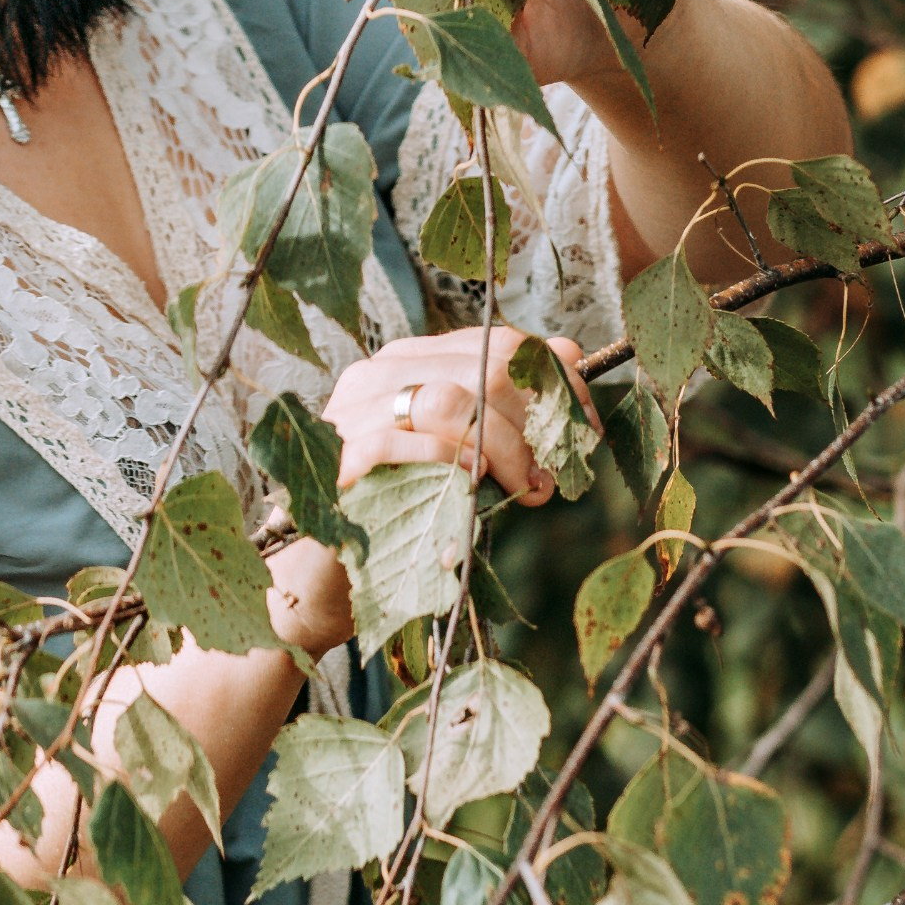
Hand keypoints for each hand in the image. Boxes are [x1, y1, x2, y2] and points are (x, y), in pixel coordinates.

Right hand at [325, 328, 595, 508]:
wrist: (322, 562)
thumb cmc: (400, 507)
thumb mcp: (463, 453)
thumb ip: (504, 412)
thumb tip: (570, 356)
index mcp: (407, 363)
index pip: (496, 342)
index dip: (552, 382)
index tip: (583, 427)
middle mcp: (378, 376)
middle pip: (483, 368)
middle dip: (536, 423)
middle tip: (552, 474)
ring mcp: (353, 412)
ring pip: (449, 401)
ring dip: (503, 447)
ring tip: (524, 487)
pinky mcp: (338, 456)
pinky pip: (405, 444)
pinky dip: (449, 465)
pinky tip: (471, 488)